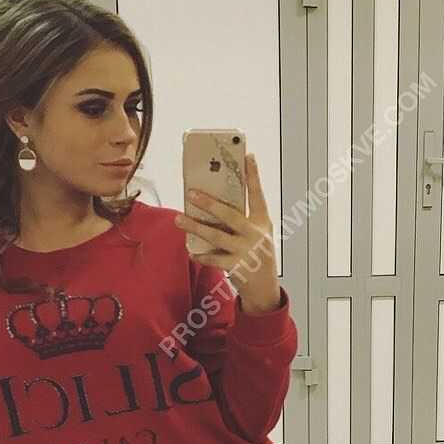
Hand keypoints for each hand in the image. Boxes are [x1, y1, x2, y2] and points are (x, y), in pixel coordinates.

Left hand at [174, 152, 280, 313]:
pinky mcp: (236, 267)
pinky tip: (190, 250)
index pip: (258, 195)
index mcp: (262, 221)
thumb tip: (210, 202)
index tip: (248, 156)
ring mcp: (246, 251)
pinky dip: (200, 254)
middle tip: (191, 193)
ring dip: (195, 227)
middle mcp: (256, 234)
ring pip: (216, 235)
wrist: (264, 287)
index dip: (253, 176)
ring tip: (178, 219)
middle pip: (230, 215)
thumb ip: (240, 218)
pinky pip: (212, 258)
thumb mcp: (256, 233)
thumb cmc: (256, 253)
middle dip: (210, 203)